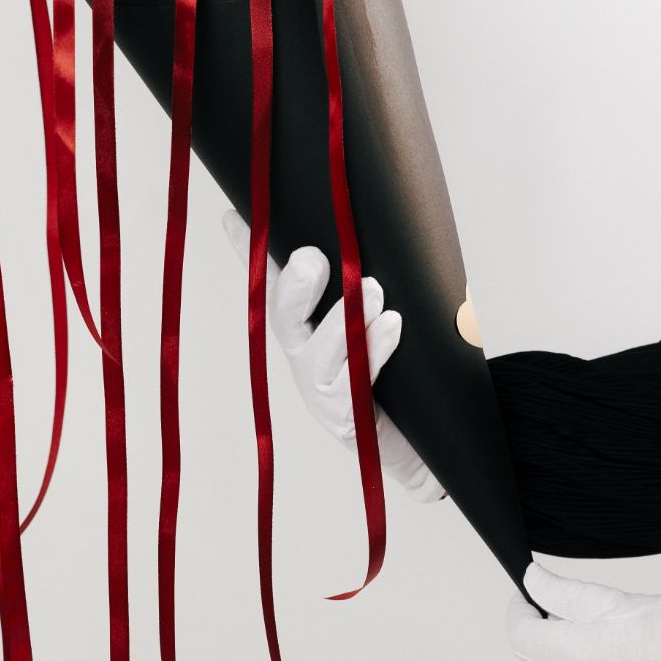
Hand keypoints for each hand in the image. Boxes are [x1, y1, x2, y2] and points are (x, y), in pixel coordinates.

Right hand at [221, 208, 444, 500]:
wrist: (426, 442)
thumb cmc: (403, 375)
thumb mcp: (386, 319)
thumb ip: (377, 286)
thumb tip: (372, 244)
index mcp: (306, 325)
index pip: (271, 281)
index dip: (247, 250)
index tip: (233, 217)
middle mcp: (304, 356)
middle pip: (282, 318)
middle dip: (294, 287)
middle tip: (314, 258)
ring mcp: (321, 390)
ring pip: (319, 353)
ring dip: (345, 317)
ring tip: (374, 290)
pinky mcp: (346, 417)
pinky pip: (355, 381)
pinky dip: (374, 349)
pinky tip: (392, 325)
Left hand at [506, 561, 660, 660]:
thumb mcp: (610, 599)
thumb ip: (562, 592)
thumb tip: (531, 581)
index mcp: (563, 656)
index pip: (517, 631)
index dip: (520, 607)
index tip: (532, 591)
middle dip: (531, 634)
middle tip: (555, 607)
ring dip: (556, 657)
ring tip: (590, 628)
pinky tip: (613, 655)